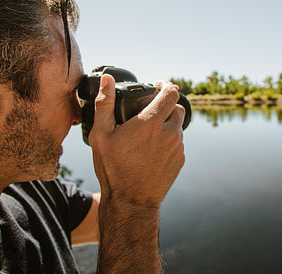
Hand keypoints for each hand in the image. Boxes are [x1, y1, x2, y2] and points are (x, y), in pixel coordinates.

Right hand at [89, 74, 184, 208]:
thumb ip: (105, 104)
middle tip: (151, 110)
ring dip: (167, 124)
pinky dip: (169, 141)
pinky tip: (152, 150)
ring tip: (148, 133)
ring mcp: (178, 148)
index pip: (171, 92)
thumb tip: (107, 80)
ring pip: (178, 126)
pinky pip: (178, 143)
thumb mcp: (101, 135)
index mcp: (152, 122)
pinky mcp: (180, 161)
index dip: (165, 85)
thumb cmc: (113, 168)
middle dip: (166, 105)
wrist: (130, 202)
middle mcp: (170, 133)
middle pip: (177, 108)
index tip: (157, 86)